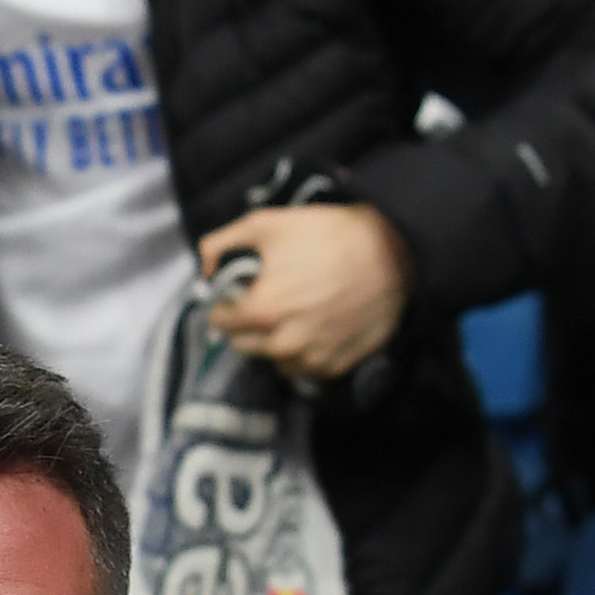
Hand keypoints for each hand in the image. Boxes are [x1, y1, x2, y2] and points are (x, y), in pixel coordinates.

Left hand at [197, 202, 411, 382]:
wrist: (391, 253)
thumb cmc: (327, 235)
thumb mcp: (265, 224)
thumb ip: (220, 244)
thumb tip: (203, 268)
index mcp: (260, 311)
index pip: (221, 321)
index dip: (225, 304)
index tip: (237, 294)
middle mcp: (283, 343)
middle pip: (244, 345)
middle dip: (247, 325)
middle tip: (266, 303)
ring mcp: (311, 358)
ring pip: (274, 360)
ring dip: (274, 342)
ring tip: (291, 316)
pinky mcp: (336, 366)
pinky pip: (304, 370)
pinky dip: (302, 354)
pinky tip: (312, 329)